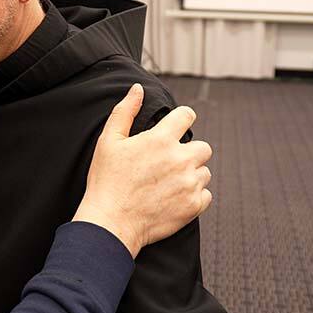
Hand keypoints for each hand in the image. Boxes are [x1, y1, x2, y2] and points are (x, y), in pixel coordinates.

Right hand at [72, 84, 212, 257]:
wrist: (111, 223)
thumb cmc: (106, 181)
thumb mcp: (109, 141)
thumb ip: (125, 111)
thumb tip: (138, 89)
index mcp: (160, 139)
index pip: (187, 115)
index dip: (181, 119)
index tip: (175, 128)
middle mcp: (180, 159)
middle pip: (203, 146)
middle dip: (189, 152)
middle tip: (169, 163)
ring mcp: (189, 184)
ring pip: (204, 172)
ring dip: (191, 175)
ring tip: (169, 183)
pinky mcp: (193, 206)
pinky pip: (206, 195)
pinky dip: (194, 196)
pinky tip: (174, 198)